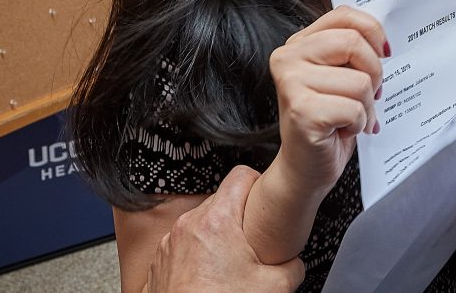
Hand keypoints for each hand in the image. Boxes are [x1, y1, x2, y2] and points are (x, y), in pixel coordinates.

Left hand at [144, 166, 304, 292]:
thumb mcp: (274, 287)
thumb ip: (292, 266)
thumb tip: (294, 262)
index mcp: (217, 222)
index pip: (241, 175)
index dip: (258, 183)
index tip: (264, 199)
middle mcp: (188, 225)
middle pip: (221, 201)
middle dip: (239, 216)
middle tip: (253, 240)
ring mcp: (170, 243)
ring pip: (201, 222)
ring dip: (217, 235)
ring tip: (230, 261)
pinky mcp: (161, 260)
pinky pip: (184, 243)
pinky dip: (198, 253)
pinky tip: (210, 274)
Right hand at [269, 5, 385, 194]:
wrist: (305, 168)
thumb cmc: (329, 120)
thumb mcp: (340, 76)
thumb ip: (352, 51)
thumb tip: (384, 39)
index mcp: (299, 43)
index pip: (343, 15)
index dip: (372, 31)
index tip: (384, 52)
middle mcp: (287, 57)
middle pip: (354, 43)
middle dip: (374, 73)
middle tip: (369, 95)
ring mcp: (291, 83)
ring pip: (359, 81)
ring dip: (366, 106)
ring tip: (351, 118)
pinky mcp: (302, 111)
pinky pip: (354, 109)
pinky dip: (359, 124)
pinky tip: (342, 131)